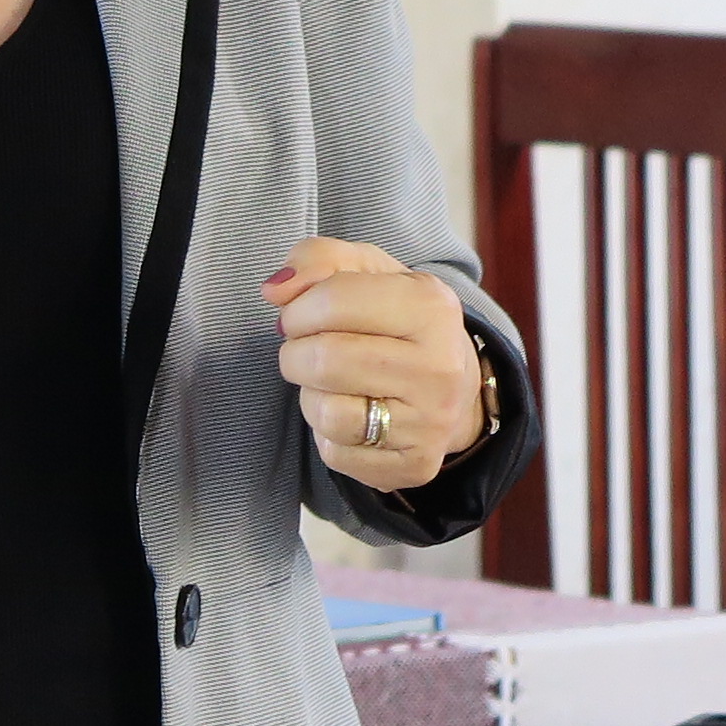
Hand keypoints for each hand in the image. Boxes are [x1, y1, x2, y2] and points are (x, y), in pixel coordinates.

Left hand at [274, 238, 489, 492]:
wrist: (451, 383)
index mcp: (432, 306)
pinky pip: (336, 453)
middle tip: (304, 349)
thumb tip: (274, 290)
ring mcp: (431, 423)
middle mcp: (439, 367)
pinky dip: (326, 433)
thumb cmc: (397, 319)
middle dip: (295, 353)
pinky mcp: (415, 465)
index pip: (333, 301)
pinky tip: (349, 412)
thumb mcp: (368, 272)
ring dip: (310, 395)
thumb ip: (318, 260)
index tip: (301, 314)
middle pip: (324, 360)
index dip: (298, 308)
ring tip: (327, 382)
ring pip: (326, 413)